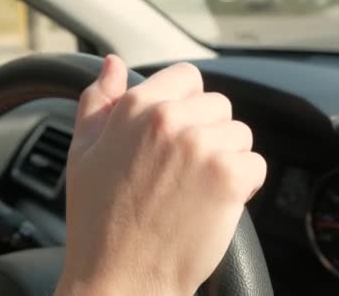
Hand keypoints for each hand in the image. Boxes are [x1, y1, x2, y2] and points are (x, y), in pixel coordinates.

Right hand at [55, 55, 266, 295]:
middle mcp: (171, 120)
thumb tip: (113, 63)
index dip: (187, 105)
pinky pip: (256, 164)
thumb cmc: (99, 220)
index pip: (187, 77)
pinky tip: (214, 203)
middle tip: (184, 170)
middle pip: (218, 105)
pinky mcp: (229, 176)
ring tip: (197, 189)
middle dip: (208, 133)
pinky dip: (244, 185)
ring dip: (227, 158)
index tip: (180, 132)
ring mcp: (202, 146)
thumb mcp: (82, 153)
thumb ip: (98, 101)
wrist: (121, 277)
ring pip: (240, 134)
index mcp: (137, 107)